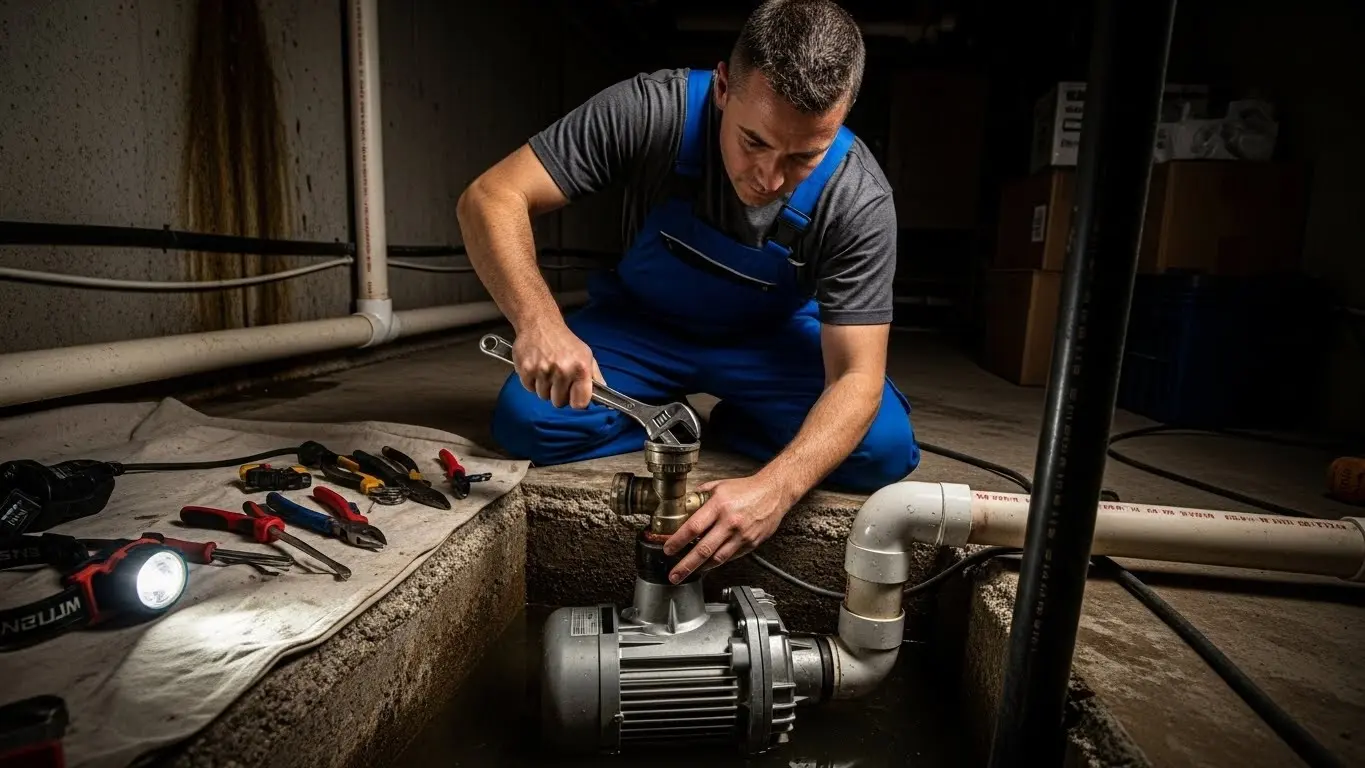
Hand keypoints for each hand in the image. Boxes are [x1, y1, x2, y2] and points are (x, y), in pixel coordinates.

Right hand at [513, 319, 603, 408]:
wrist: (540, 323)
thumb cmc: (565, 342)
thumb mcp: (586, 355)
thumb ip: (595, 378)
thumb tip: (604, 400)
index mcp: (580, 368)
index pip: (580, 403)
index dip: (576, 401)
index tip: (573, 396)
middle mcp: (562, 369)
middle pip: (559, 402)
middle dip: (558, 394)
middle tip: (558, 379)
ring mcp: (543, 370)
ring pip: (543, 396)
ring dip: (545, 387)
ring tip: (547, 370)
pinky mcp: (526, 369)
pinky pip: (529, 388)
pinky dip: (532, 382)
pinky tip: (536, 368)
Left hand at [662, 474, 794, 583]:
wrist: (774, 493)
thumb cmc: (746, 489)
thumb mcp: (719, 486)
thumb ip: (700, 497)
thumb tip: (683, 506)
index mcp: (719, 505)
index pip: (693, 527)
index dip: (677, 541)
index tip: (667, 549)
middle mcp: (730, 522)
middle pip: (703, 549)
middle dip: (685, 565)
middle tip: (674, 575)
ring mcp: (742, 535)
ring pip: (717, 558)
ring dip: (701, 568)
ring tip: (689, 572)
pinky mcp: (751, 544)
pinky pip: (730, 557)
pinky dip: (717, 562)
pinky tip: (708, 564)